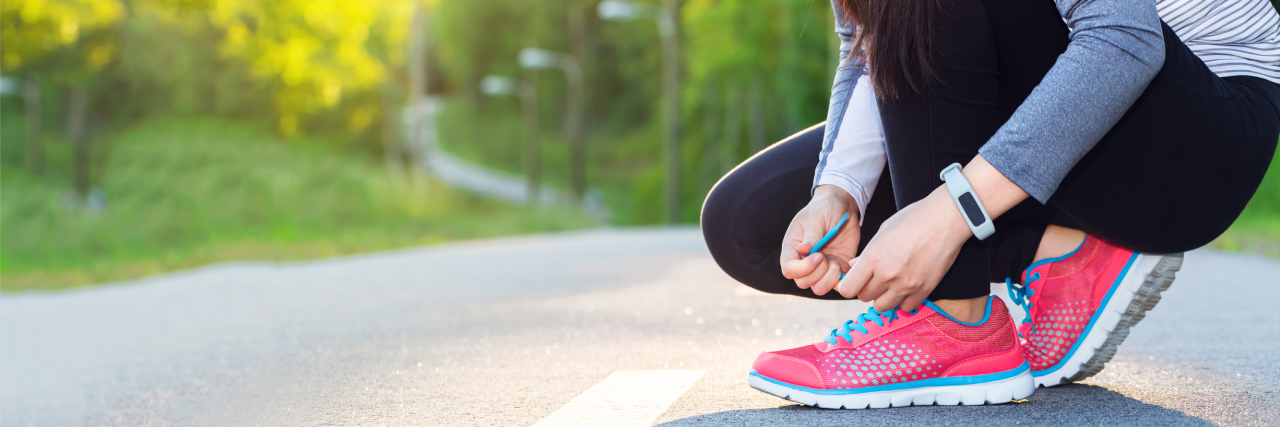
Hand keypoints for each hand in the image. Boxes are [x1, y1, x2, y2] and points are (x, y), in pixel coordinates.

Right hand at [780, 185, 860, 296]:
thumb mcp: (815, 218)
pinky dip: (843, 279)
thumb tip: (803, 250)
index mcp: (792, 249)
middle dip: (818, 273)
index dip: (802, 269)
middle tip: (827, 257)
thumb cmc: (823, 210)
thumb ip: (811, 236)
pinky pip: (837, 285)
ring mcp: (820, 268)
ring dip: (829, 278)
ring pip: (819, 288)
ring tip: (835, 261)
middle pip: (803, 282)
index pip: (789, 270)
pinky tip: (846, 263)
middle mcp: (804, 262)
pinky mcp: (836, 270)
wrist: (841, 208)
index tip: (818, 255)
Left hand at [835, 156, 1031, 311]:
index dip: (848, 285)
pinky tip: (906, 287)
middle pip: (864, 297)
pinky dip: (903, 300)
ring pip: (882, 306)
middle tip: (874, 278)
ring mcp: (906, 285)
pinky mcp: (924, 290)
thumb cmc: (913, 220)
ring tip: (890, 284)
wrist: (945, 219)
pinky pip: (906, 307)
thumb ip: (867, 253)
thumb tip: (854, 267)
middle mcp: (887, 275)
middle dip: (866, 289)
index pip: (848, 289)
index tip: (854, 280)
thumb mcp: (883, 231)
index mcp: (873, 258)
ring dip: (883, 297)